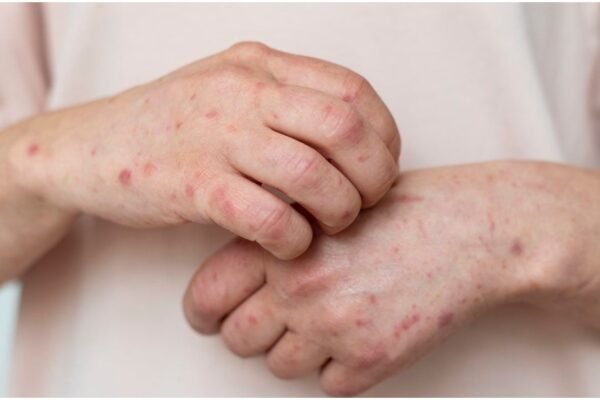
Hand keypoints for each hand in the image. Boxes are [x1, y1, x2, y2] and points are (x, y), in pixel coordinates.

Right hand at [8, 42, 398, 259]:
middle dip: (373, 176)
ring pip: (312, 174)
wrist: (87, 146)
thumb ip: (287, 101)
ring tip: (328, 225)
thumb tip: (358, 142)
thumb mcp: (230, 90)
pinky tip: (288, 244)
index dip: (383, 137)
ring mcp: (214, 134)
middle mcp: (242, 90)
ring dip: (337, 210)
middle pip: (345, 129)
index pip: (354, 92)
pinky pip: (266, 215)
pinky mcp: (190, 182)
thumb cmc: (173, 126)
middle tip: (364, 203)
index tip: (379, 169)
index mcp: (260, 65)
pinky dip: (292, 239)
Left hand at [183, 161, 599, 394]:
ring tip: (334, 318)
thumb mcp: (329, 206)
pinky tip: (364, 331)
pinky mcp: (371, 360)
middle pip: (238, 340)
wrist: (470, 229)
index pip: (207, 295)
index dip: (204, 311)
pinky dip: (339, 366)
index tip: (211, 317)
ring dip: (299, 350)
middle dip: (254, 333)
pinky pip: (328, 384)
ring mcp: (333, 328)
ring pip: (281, 367)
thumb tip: (240, 280)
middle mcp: (298, 289)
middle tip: (281, 319)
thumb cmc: (404, 211)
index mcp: (282, 246)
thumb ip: (280, 240)